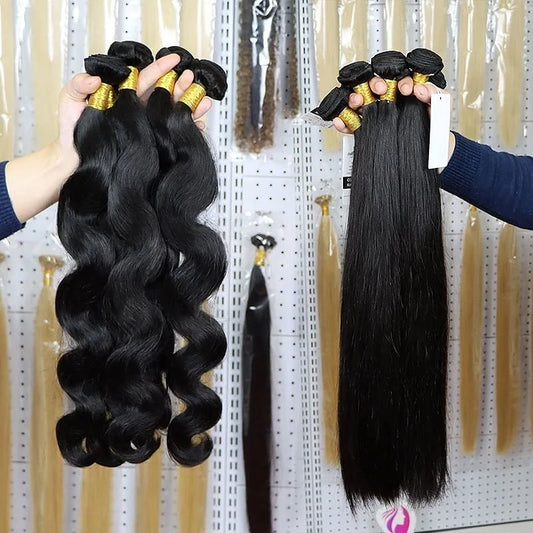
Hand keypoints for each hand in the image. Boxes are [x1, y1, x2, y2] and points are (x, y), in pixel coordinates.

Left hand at [56, 54, 212, 160]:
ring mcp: (145, 128)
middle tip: (193, 79)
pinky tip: (197, 126)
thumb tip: (95, 78)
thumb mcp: (70, 103)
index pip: (144, 79)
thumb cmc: (71, 134)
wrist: (74, 164)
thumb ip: (79, 86)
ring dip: (189, 107)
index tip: (175, 61)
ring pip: (171, 115)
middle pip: (163, 95)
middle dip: (181, 86)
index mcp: (122, 97)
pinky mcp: (150, 146)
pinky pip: (172, 137)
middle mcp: (137, 112)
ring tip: (203, 102)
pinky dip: (187, 131)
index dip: (160, 69)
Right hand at [332, 77, 444, 133]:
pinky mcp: (366, 134)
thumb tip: (419, 89)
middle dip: (373, 84)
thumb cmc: (435, 130)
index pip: (393, 78)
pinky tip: (340, 121)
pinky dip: (342, 123)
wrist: (434, 155)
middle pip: (371, 87)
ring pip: (357, 104)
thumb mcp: (439, 109)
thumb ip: (433, 94)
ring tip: (357, 101)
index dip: (397, 78)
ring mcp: (374, 118)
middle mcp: (385, 103)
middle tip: (381, 90)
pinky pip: (350, 127)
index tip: (404, 88)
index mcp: (401, 93)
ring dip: (353, 99)